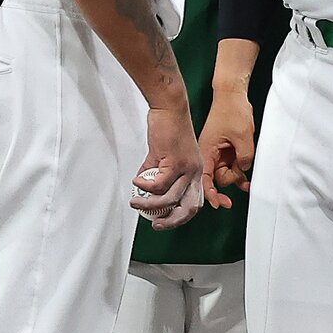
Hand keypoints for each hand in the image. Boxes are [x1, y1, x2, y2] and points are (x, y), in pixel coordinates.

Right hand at [132, 104, 203, 230]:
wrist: (170, 108)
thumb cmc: (169, 128)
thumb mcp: (168, 155)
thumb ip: (158, 172)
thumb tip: (144, 186)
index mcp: (196, 172)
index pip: (195, 202)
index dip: (182, 215)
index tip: (166, 220)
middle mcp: (195, 172)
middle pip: (190, 207)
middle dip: (172, 221)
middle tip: (156, 224)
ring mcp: (186, 167)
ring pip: (170, 198)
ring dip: (150, 204)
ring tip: (136, 202)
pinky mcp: (175, 161)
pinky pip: (159, 183)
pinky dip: (145, 186)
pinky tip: (137, 181)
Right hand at [198, 89, 254, 208]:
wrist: (232, 93)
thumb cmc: (232, 111)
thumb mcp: (242, 137)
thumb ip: (244, 158)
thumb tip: (244, 169)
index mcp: (206, 152)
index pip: (206, 179)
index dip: (211, 194)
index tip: (221, 204)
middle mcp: (210, 153)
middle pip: (219, 177)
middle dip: (232, 179)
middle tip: (245, 181)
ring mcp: (218, 151)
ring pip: (227, 171)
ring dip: (238, 175)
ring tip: (249, 182)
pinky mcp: (225, 147)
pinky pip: (232, 163)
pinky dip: (240, 168)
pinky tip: (247, 176)